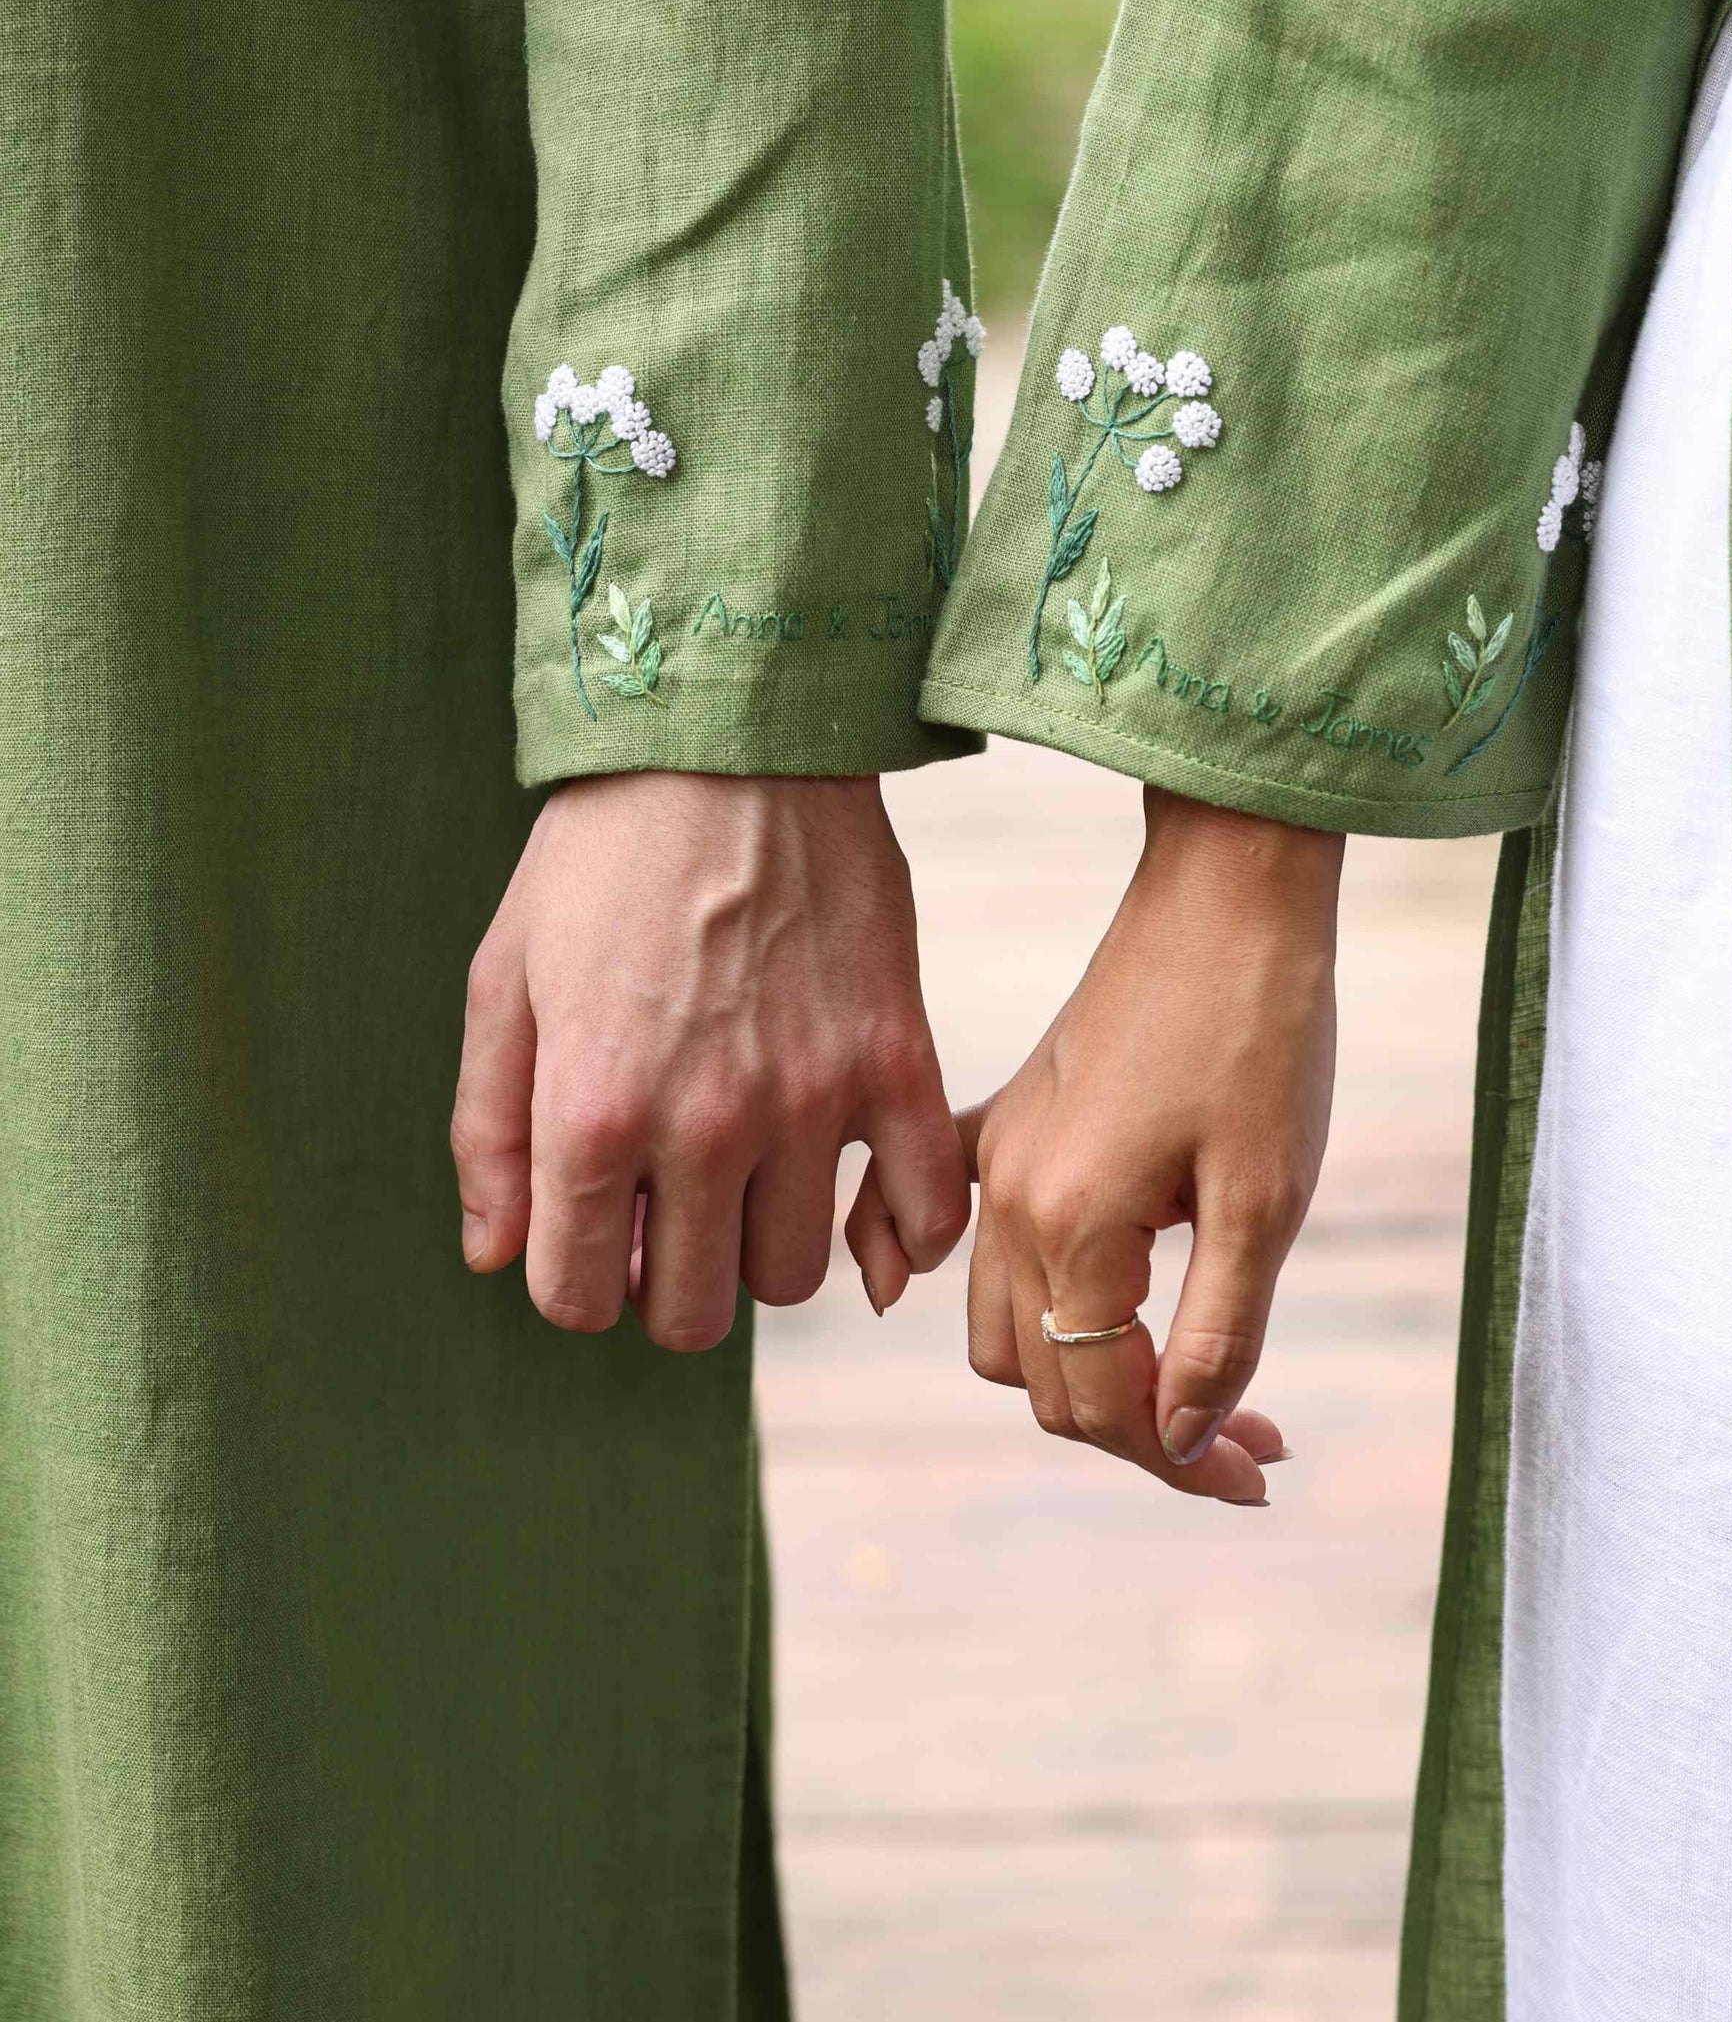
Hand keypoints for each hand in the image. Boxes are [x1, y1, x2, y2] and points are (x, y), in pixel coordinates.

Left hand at [452, 770, 968, 1348]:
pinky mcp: (896, 1061)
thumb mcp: (502, 979)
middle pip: (693, 1312)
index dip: (574, 1276)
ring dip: (759, 1248)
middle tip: (666, 1206)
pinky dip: (898, 1238)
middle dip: (664, 1278)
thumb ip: (487, 1130)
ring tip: (746, 1176)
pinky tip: (860, 1209)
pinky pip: (924, 1211)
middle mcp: (705, 1122)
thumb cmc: (601, 855)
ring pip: (793, 1277)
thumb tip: (494, 1256)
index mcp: (593, 1108)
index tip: (592, 1226)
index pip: (577, 1296)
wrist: (734, 740)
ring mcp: (813, 1098)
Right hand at [849, 786, 1341, 1506]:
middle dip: (1142, 1426)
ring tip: (1190, 1382)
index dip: (1181, 1459)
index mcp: (1070, 1223)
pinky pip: (940, 1215)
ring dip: (1084, 1370)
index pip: (1099, 1402)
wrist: (1231, 892)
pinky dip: (943, 1273)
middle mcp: (1008, 1200)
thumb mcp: (1265, 1198)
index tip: (1263, 1472)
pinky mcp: (1012, 1113)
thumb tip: (1178, 1440)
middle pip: (1045, 1380)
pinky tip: (929, 1292)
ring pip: (1005, 1323)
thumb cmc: (1262, 1033)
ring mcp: (1000, 1153)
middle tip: (1253, 1434)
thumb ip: (1214, 1331)